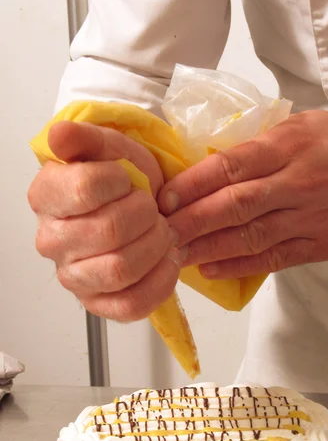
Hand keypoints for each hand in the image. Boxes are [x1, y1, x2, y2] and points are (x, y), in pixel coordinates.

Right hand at [28, 121, 179, 320]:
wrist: (140, 209)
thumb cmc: (123, 181)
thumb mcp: (110, 148)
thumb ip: (85, 138)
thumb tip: (60, 135)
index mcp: (47, 197)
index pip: (86, 189)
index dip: (121, 182)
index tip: (129, 181)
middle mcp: (52, 241)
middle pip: (110, 231)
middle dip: (147, 216)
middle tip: (155, 210)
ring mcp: (74, 277)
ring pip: (121, 270)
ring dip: (157, 248)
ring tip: (164, 233)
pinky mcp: (98, 304)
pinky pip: (131, 304)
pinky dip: (161, 281)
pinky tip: (167, 260)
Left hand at [158, 111, 327, 277]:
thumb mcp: (306, 125)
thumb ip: (263, 142)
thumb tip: (217, 160)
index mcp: (289, 145)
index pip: (230, 166)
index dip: (193, 184)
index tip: (165, 198)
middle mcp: (297, 182)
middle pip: (233, 205)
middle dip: (190, 221)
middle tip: (159, 232)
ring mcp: (309, 218)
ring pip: (248, 236)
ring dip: (207, 247)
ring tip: (175, 255)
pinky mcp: (320, 245)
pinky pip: (272, 258)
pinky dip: (239, 265)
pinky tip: (211, 268)